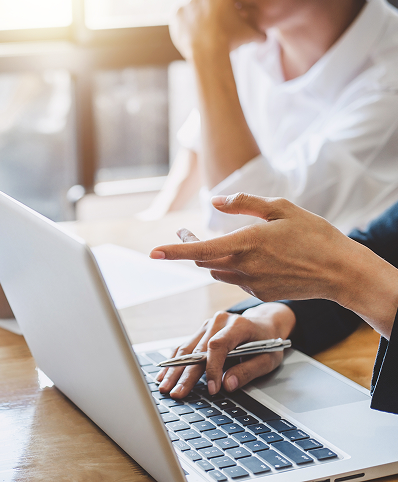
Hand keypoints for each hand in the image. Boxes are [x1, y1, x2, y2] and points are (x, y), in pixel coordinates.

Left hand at [150, 193, 397, 337]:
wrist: (340, 272)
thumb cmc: (314, 235)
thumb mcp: (280, 208)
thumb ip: (244, 204)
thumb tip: (214, 201)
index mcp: (246, 243)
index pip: (199, 250)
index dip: (174, 251)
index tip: (153, 252)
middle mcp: (244, 266)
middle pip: (204, 260)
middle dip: (190, 247)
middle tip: (184, 232)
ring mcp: (251, 283)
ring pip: (218, 271)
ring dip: (211, 258)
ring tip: (216, 241)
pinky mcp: (260, 292)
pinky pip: (236, 279)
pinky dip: (233, 267)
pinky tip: (251, 257)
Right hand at [156, 303, 295, 397]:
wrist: (264, 324)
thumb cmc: (268, 342)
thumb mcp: (268, 359)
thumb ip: (248, 371)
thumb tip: (228, 385)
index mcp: (238, 325)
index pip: (218, 346)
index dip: (212, 368)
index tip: (211, 389)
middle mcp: (219, 321)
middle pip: (198, 350)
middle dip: (186, 374)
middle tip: (176, 393)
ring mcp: (207, 325)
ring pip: (187, 349)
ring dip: (174, 370)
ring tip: (164, 387)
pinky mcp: (201, 331)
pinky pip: (184, 347)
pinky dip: (174, 362)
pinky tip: (164, 374)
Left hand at [170, 0, 264, 60]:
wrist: (208, 51)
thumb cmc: (231, 43)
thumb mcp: (250, 36)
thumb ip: (260, 33)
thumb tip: (265, 37)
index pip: (223, 3)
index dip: (222, 15)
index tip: (221, 27)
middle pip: (207, 4)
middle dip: (208, 15)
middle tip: (209, 31)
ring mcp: (190, 1)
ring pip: (192, 9)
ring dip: (194, 18)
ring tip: (198, 33)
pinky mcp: (176, 11)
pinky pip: (178, 15)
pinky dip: (181, 23)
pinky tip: (188, 33)